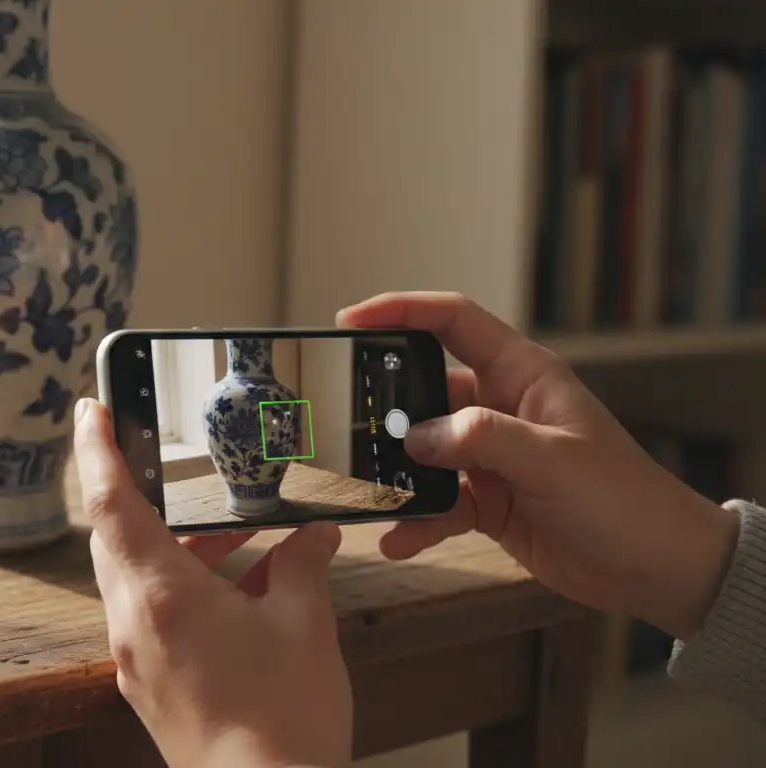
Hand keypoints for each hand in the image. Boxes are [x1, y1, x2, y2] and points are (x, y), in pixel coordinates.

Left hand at [73, 398, 352, 767]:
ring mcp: (138, 660)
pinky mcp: (152, 687)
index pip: (111, 503)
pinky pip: (157, 616)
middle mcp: (135, 624)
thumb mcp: (305, 624)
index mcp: (162, 595)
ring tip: (244, 533)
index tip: (91, 409)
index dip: (98, 449)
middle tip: (175, 466)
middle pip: (119, 537)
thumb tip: (311, 537)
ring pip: (141, 578)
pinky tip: (245, 592)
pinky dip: (189, 588)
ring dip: (182, 547)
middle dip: (146, 496)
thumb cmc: (282, 721)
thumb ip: (301, 566)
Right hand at [337, 291, 739, 640]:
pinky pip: (435, 503)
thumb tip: (417, 436)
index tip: (352, 318)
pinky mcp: (486, 502)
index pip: (454, 322)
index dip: (402, 310)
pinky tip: (399, 540)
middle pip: (425, 390)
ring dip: (396, 474)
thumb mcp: (552, 460)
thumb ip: (481, 438)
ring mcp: (491, 457)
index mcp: (523, 376)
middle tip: (346, 422)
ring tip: (368, 491)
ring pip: (423, 452)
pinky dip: (415, 521)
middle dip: (385, 407)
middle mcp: (501, 409)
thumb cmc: (623, 501)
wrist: (655, 569)